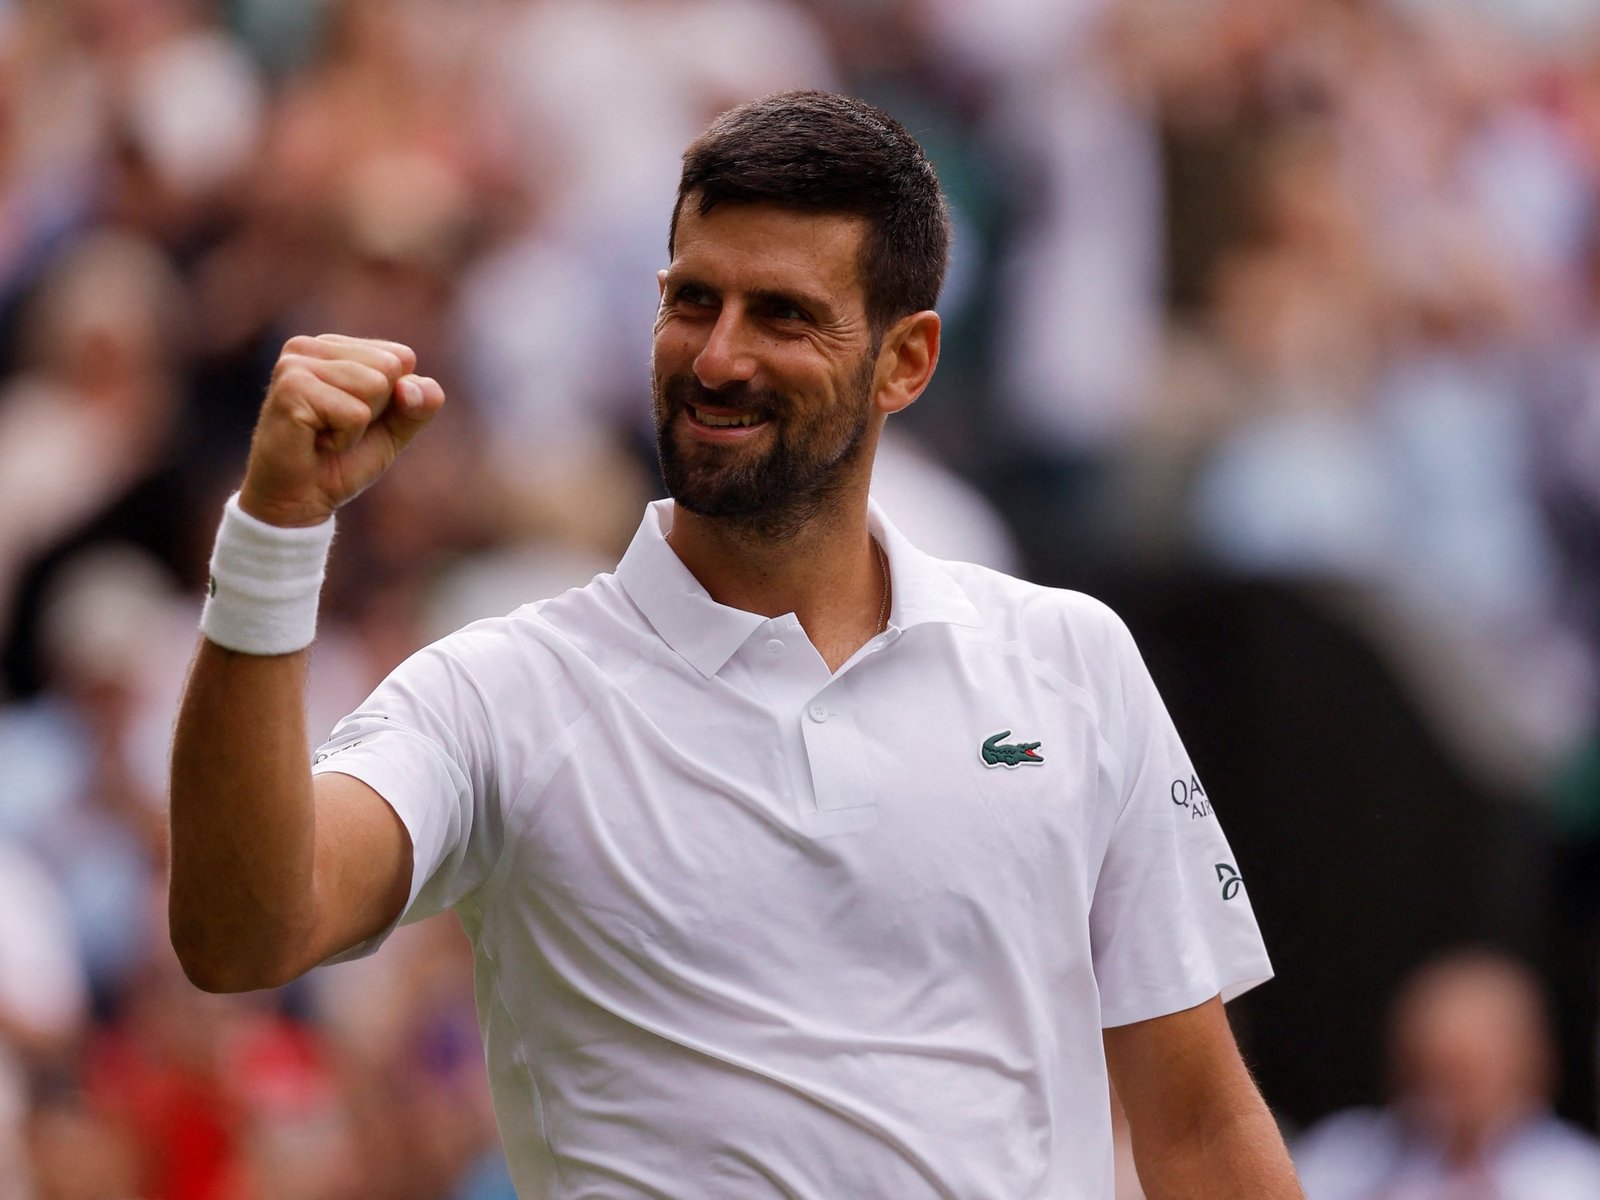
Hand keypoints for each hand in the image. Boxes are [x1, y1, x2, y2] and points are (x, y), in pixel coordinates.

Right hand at [238, 334, 445, 527]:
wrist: (299, 501)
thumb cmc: (342, 460)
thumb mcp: (394, 429)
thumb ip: (420, 403)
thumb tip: (414, 385)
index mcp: (333, 346)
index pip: (401, 357)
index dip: (393, 400)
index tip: (356, 418)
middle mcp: (309, 346)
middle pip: (389, 367)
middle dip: (375, 410)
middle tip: (337, 429)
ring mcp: (295, 364)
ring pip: (375, 386)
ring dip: (358, 425)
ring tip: (325, 434)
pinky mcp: (292, 389)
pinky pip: (355, 413)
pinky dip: (345, 439)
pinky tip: (315, 442)